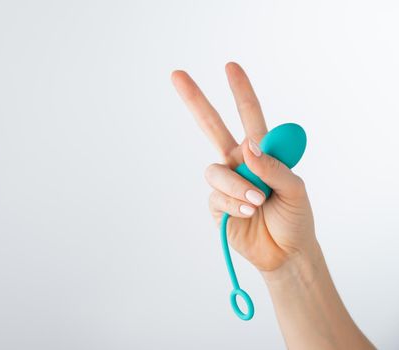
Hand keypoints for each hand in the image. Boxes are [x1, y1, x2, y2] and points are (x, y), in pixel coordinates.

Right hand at [171, 62, 316, 271]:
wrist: (285, 254)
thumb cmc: (295, 218)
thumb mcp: (296, 189)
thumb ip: (273, 166)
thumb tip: (248, 146)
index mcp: (260, 152)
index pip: (249, 116)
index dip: (240, 91)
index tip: (230, 67)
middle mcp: (239, 162)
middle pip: (211, 127)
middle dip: (195, 101)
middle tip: (177, 75)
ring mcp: (226, 183)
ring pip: (215, 171)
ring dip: (236, 185)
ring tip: (257, 202)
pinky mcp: (216, 204)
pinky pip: (216, 197)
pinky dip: (233, 205)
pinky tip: (248, 214)